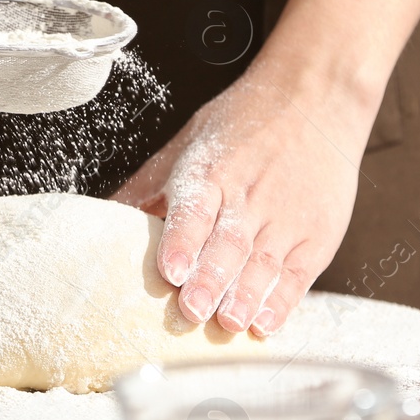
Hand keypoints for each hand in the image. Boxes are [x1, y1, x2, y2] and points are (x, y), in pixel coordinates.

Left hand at [112, 68, 371, 335]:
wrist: (315, 96)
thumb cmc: (244, 123)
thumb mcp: (189, 143)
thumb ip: (148, 187)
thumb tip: (102, 219)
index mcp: (211, 172)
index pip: (194, 210)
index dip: (180, 242)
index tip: (168, 271)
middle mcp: (248, 195)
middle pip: (227, 244)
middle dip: (209, 279)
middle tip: (192, 309)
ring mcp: (286, 216)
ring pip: (263, 263)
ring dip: (244, 296)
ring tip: (227, 322)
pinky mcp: (316, 233)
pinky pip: (298, 273)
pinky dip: (283, 300)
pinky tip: (265, 322)